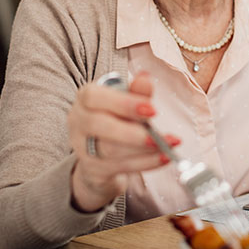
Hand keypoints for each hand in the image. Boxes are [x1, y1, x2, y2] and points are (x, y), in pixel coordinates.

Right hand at [67, 72, 179, 211]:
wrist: (101, 156)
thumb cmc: (116, 119)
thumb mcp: (126, 102)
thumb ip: (136, 91)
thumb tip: (146, 78)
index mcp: (85, 99)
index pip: (94, 97)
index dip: (123, 103)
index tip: (152, 108)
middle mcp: (79, 123)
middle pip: (100, 126)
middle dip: (134, 131)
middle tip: (162, 135)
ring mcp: (83, 149)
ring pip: (111, 150)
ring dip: (145, 149)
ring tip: (169, 145)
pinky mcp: (93, 170)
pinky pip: (121, 167)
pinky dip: (147, 162)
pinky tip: (164, 157)